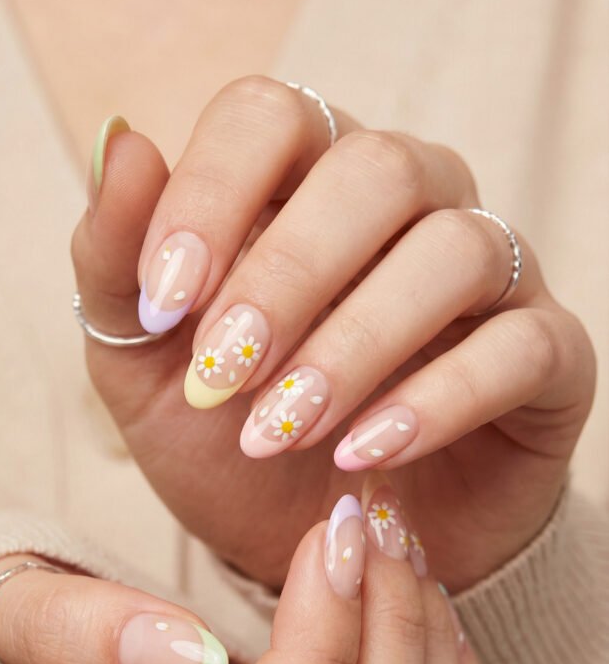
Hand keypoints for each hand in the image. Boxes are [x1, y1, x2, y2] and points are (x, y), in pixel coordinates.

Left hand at [71, 76, 595, 591]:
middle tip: (222, 375)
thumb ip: (120, 265)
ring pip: (454, 250)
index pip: (271, 116)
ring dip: (354, 345)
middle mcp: (409, 207)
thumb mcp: (144, 371)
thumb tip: (120, 140)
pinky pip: (522, 346)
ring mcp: (488, 278)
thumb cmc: (227, 448)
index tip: (164, 302)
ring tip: (279, 432)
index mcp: (303, 185)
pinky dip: (439, 399)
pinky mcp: (544, 357)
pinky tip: (363, 455)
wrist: (307, 547)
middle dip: (287, 275)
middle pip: (375, 169)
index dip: (212, 192)